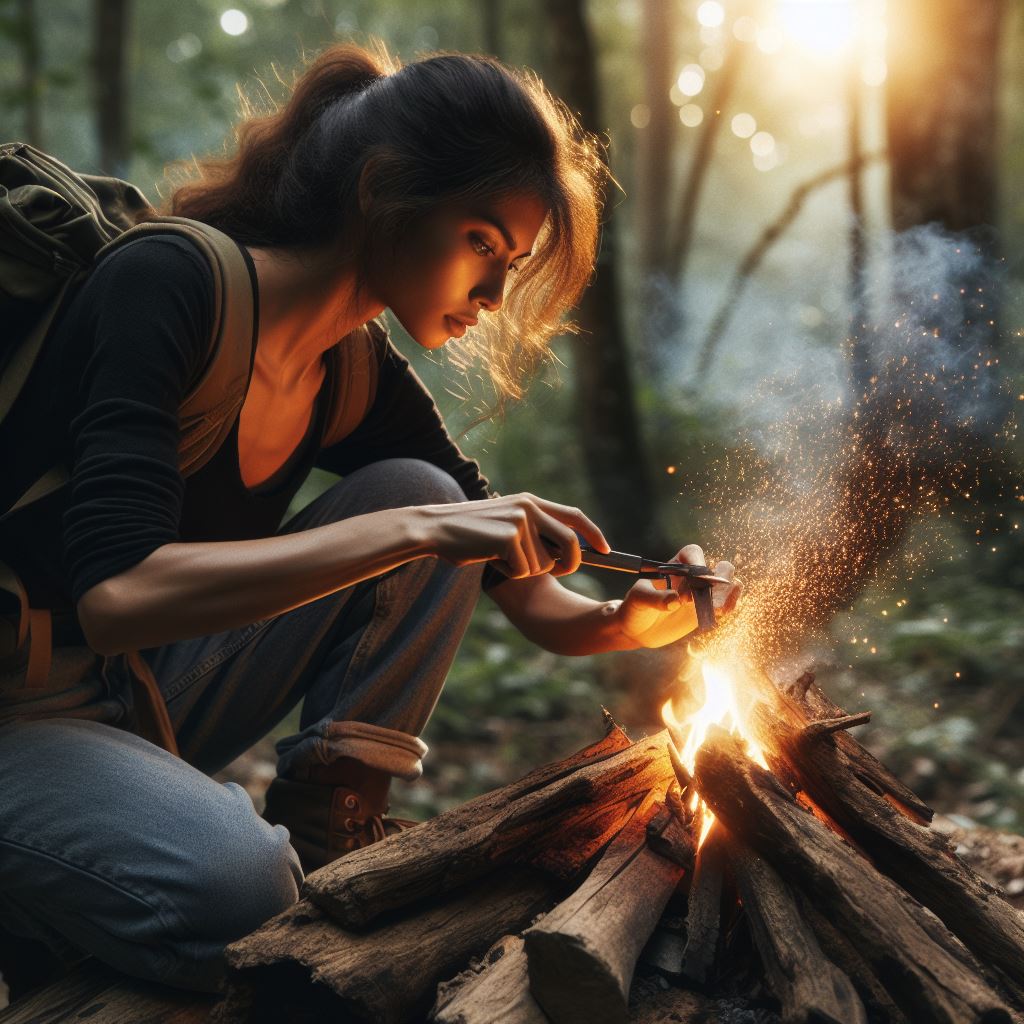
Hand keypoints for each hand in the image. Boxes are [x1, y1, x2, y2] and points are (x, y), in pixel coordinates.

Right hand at [419, 493, 609, 578]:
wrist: (435, 529)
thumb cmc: (469, 535)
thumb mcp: (506, 524)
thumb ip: (532, 532)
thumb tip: (564, 554)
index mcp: (531, 502)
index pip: (573, 516)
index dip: (593, 533)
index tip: (606, 549)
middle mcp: (530, 507)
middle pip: (570, 545)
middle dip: (569, 566)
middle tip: (554, 572)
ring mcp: (520, 521)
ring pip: (543, 565)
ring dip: (524, 571)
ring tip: (499, 557)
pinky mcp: (509, 537)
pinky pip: (524, 571)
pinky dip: (509, 573)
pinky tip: (490, 559)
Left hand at [612, 543, 741, 648]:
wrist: (637, 629)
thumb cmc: (635, 607)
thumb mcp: (638, 599)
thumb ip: (655, 598)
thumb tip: (675, 601)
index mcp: (675, 564)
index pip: (694, 554)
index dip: (697, 565)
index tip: (690, 586)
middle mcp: (693, 576)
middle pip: (721, 567)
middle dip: (721, 581)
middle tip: (710, 601)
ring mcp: (703, 593)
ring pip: (730, 584)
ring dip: (729, 595)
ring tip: (717, 609)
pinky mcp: (707, 609)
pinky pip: (729, 603)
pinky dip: (731, 606)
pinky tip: (720, 613)